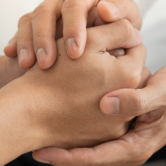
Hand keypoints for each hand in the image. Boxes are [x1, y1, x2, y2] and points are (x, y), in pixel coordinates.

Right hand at [4, 0, 141, 69]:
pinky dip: (18, 42)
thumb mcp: (128, 14)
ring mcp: (48, 6)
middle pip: (46, 11)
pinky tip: (15, 58)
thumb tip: (106, 10)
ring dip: (28, 43)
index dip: (73, 27)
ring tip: (28, 65)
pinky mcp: (38, 20)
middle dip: (44, 38)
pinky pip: (22, 28)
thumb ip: (121, 11)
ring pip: (30, 19)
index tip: (75, 52)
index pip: (75, 4)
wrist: (109, 23)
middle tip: (47, 63)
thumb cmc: (121, 19)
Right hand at [19, 19, 146, 149]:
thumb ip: (119, 30)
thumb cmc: (55, 74)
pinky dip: (103, 105)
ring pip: (124, 93)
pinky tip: (83, 100)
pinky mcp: (106, 136)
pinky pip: (113, 114)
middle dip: (120, 63)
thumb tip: (137, 34)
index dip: (120, 41)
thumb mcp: (88, 40)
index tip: (103, 45)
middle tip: (95, 62)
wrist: (28, 114)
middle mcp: (131, 103)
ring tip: (87, 81)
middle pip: (133, 72)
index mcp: (130, 75)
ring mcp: (119, 123)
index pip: (137, 48)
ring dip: (112, 84)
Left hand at [32, 64, 165, 165]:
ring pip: (91, 147)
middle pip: (89, 157)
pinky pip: (97, 134)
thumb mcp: (162, 92)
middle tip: (34, 143)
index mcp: (137, 146)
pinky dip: (80, 130)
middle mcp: (129, 146)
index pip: (96, 159)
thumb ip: (137, 99)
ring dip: (68, 142)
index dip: (68, 157)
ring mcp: (126, 138)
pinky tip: (64, 118)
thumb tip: (107, 105)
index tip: (43, 150)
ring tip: (42, 134)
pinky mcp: (124, 127)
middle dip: (62, 153)